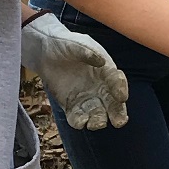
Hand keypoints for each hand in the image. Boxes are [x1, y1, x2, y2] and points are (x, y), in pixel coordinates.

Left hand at [21, 13, 128, 130]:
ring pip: (97, 114)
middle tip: (119, 121)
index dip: (121, 89)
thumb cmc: (66, 45)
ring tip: (95, 124)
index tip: (121, 97)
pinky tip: (80, 122)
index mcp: (106, 72)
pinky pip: (78, 118)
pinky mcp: (72, 107)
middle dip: (117, 113)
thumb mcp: (76, 44)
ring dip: (98, 121)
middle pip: (113, 104)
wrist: (46, 52)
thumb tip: (101, 61)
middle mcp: (101, 88)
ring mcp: (87, 99)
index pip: (117, 82)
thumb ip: (88, 52)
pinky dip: (80, 122)